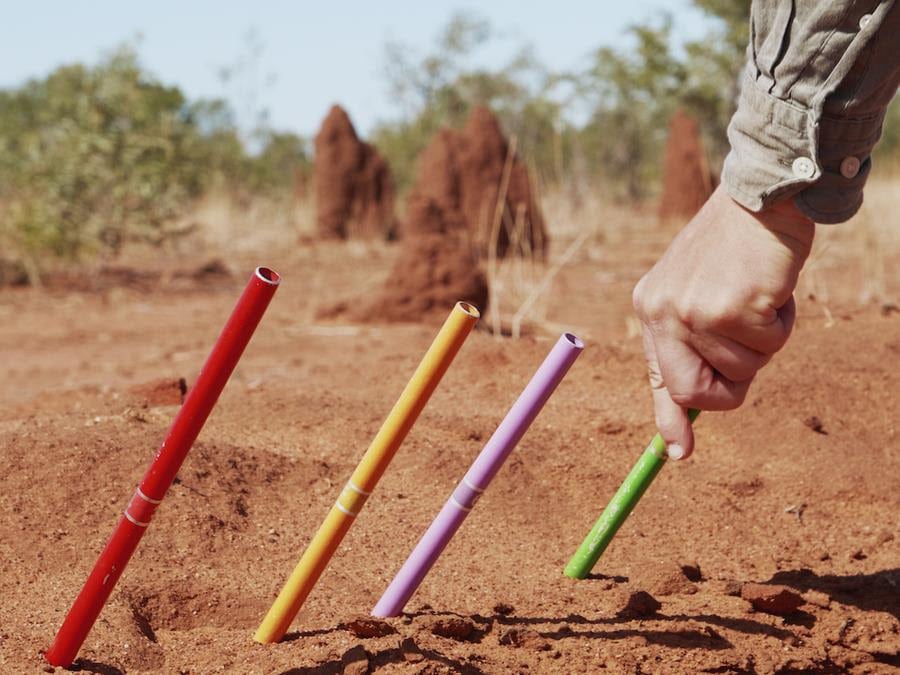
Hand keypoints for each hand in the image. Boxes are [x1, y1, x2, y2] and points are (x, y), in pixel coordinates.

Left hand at [632, 185, 814, 459]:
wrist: (762, 195)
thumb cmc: (735, 249)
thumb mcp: (700, 293)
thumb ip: (694, 344)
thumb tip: (694, 409)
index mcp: (651, 308)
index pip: (658, 376)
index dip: (669, 418)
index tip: (679, 453)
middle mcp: (664, 312)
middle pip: (694, 391)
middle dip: (729, 389)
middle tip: (748, 347)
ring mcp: (696, 311)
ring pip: (744, 369)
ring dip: (763, 340)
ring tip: (756, 294)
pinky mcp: (733, 307)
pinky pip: (770, 344)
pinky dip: (782, 321)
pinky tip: (771, 286)